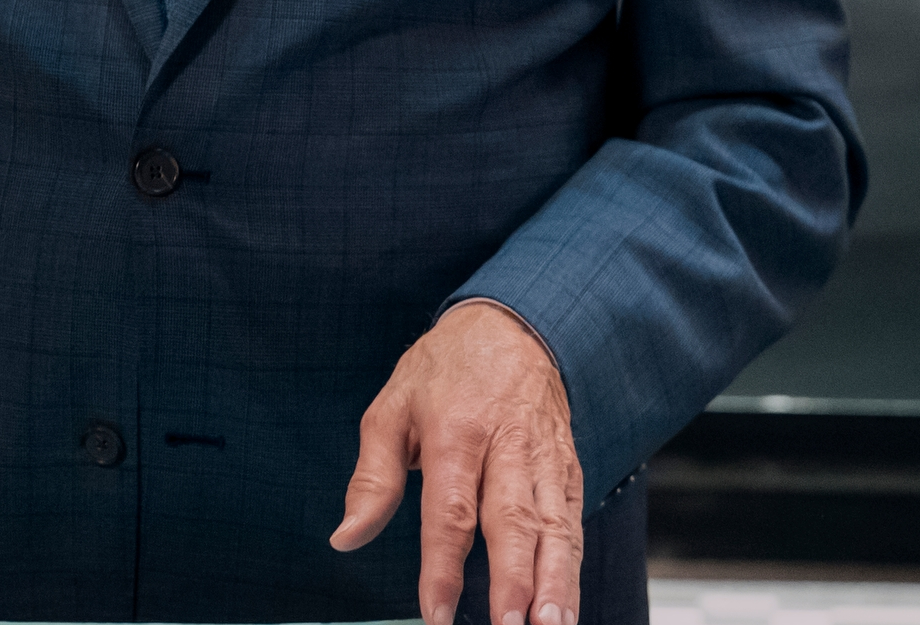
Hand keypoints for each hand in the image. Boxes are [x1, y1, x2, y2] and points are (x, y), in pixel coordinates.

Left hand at [329, 301, 580, 624]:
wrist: (511, 324)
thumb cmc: (445, 369)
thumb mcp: (391, 408)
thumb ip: (372, 478)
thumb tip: (346, 537)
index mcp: (455, 430)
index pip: (449, 510)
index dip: (443, 566)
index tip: (436, 613)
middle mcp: (506, 446)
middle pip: (511, 522)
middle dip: (513, 582)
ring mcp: (544, 458)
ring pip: (553, 527)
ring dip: (555, 583)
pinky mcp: (568, 467)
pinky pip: (573, 521)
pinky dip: (572, 565)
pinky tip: (568, 605)